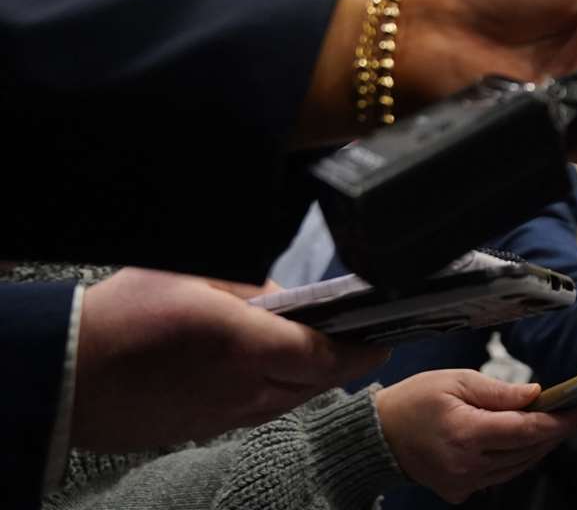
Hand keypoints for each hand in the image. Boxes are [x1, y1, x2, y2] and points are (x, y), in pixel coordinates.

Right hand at [72, 269, 387, 451]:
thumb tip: (281, 299)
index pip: (325, 357)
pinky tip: (274, 372)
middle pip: (315, 384)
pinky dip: (277, 393)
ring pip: (288, 402)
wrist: (63, 373)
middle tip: (362, 342)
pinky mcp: (202, 430)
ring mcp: (221, 416)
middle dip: (344, 364)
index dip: (362, 351)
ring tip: (323, 352)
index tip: (385, 339)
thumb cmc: (122, 316)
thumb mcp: (189, 273)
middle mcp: (241, 389)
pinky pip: (256, 413)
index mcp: (244, 345)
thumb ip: (248, 285)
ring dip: (312, 380)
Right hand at [375, 370, 576, 504]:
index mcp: (467, 434)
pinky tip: (521, 442)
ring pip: (516, 468)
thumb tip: (536, 394)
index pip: (525, 430)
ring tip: (552, 426)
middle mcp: (467, 465)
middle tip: (573, 415)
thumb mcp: (457, 381)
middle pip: (526, 451)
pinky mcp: (458, 492)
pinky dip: (514, 460)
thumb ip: (499, 391)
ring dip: (537, 448)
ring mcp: (462, 483)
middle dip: (553, 433)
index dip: (557, 422)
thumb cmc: (416, 400)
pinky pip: (498, 477)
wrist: (378, 434)